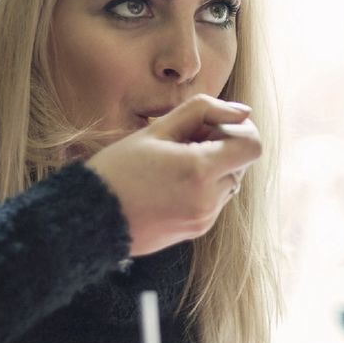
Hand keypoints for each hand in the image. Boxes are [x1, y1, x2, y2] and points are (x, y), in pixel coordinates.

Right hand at [85, 95, 260, 256]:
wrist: (91, 218)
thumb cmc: (118, 169)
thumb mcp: (156, 129)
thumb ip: (203, 111)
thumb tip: (243, 111)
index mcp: (199, 169)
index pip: (252, 146)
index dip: (240, 130)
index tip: (215, 126)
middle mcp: (208, 199)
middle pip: (240, 164)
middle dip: (221, 148)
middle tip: (184, 142)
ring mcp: (204, 219)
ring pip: (227, 183)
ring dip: (211, 169)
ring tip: (172, 164)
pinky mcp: (196, 230)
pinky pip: (213, 202)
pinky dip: (201, 188)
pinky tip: (169, 183)